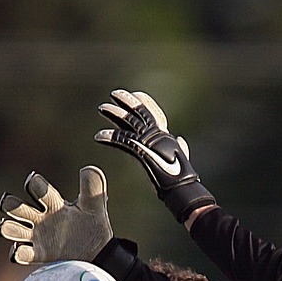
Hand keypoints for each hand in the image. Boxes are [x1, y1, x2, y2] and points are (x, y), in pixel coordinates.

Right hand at [0, 166, 111, 263]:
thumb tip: (87, 169)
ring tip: (11, 228)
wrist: (98, 256)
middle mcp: (40, 219)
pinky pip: (19, 253)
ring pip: (10, 229)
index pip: (35, 187)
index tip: (38, 188)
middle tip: (18, 208)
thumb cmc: (94, 229)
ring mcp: (37, 237)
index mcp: (53, 203)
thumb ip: (92, 186)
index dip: (33, 184)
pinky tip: (20, 251)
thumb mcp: (95, 206)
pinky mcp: (38, 255)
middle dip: (10, 205)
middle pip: (14, 206)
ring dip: (6, 227)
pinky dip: (16, 252)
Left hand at [95, 89, 215, 222]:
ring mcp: (150, 141)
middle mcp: (158, 134)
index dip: (146, 103)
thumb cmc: (182, 178)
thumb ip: (180, 148)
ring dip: (114, 113)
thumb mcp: (182, 157)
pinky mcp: (141, 150)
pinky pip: (122, 140)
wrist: (180, 187)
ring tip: (102, 107)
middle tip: (114, 94)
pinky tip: (99, 136)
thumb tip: (180, 140)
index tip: (137, 93)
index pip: (155, 114)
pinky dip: (110, 137)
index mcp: (165, 136)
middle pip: (140, 112)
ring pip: (129, 122)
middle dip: (127, 101)